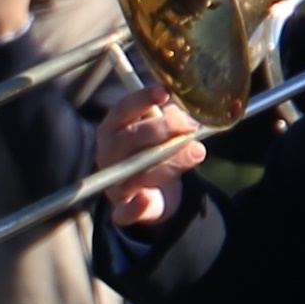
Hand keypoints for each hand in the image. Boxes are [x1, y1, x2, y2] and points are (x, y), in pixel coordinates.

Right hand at [91, 83, 202, 228]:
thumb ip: (170, 118)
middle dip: (166, 129)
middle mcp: (107, 154)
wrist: (150, 193)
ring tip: (197, 151)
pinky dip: (136, 206)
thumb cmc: (153, 151)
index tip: (165, 93)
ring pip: (140, 171)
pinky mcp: (122, 210)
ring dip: (172, 161)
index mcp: (111, 128)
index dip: (143, 99)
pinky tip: (146, 198)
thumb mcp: (159, 129)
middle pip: (133, 138)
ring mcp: (112, 182)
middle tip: (193, 125)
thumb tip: (191, 112)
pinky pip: (126, 211)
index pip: (123, 109)